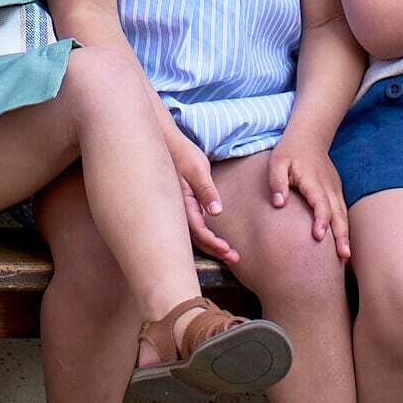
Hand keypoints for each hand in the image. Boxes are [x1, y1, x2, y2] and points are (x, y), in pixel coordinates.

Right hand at [161, 116, 238, 265]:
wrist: (167, 144)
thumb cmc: (183, 154)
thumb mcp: (197, 169)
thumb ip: (206, 190)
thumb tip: (216, 212)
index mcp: (183, 203)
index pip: (199, 231)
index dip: (213, 243)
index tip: (228, 251)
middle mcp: (180, 210)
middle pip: (197, 239)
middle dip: (215, 251)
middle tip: (235, 259)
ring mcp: (181, 209)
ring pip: (195, 235)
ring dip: (212, 245)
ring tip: (229, 254)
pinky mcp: (184, 205)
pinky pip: (194, 226)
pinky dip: (205, 236)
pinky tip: (215, 240)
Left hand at [269, 135, 349, 259]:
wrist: (309, 136)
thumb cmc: (290, 151)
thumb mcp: (277, 162)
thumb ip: (277, 182)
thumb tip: (279, 203)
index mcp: (313, 181)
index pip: (320, 203)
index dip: (321, 220)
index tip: (319, 237)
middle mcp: (328, 187)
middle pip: (337, 214)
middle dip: (341, 235)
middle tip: (343, 256)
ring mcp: (334, 189)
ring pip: (343, 214)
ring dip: (345, 235)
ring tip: (345, 257)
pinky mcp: (336, 191)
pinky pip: (342, 212)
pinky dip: (344, 227)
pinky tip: (343, 243)